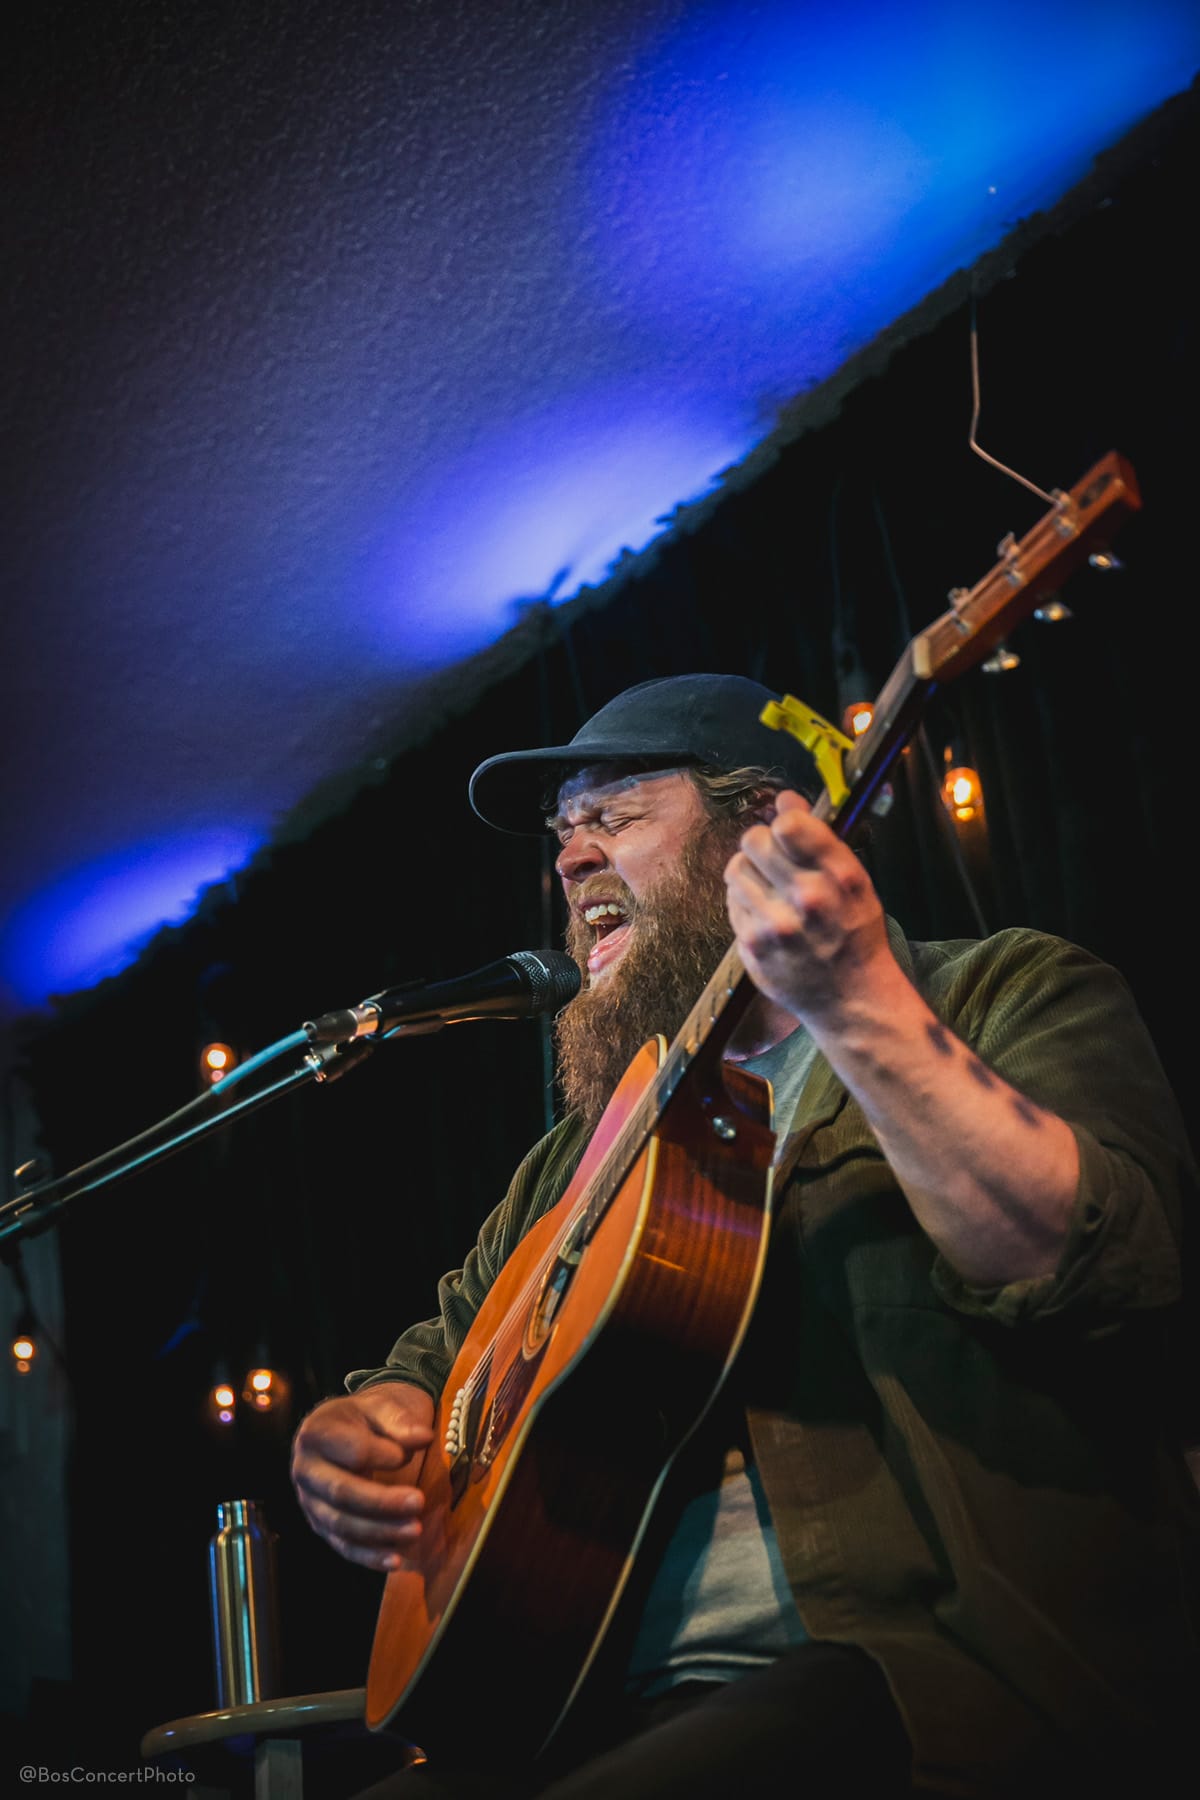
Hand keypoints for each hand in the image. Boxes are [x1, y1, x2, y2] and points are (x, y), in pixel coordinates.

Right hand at [290, 1383, 434, 1572]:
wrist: (348, 1429)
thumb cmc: (366, 1418)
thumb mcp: (382, 1406)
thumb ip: (400, 1421)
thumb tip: (423, 1437)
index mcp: (317, 1432)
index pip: (352, 1451)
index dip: (383, 1456)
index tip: (410, 1455)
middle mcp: (305, 1469)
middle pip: (341, 1493)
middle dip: (382, 1503)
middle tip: (419, 1502)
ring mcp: (309, 1501)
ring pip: (340, 1524)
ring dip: (379, 1532)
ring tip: (415, 1530)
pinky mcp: (320, 1525)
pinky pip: (342, 1546)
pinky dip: (368, 1556)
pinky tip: (395, 1559)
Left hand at [724, 789, 896, 1028]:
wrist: (851, 998)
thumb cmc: (855, 932)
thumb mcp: (854, 882)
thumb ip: (819, 839)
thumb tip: (784, 798)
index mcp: (839, 876)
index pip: (789, 823)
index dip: (784, 821)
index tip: (788, 833)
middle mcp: (808, 898)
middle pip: (754, 840)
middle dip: (761, 844)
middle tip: (772, 859)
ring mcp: (776, 925)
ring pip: (735, 868)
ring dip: (748, 872)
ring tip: (768, 888)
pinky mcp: (752, 947)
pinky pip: (732, 902)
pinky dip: (745, 902)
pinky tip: (765, 914)